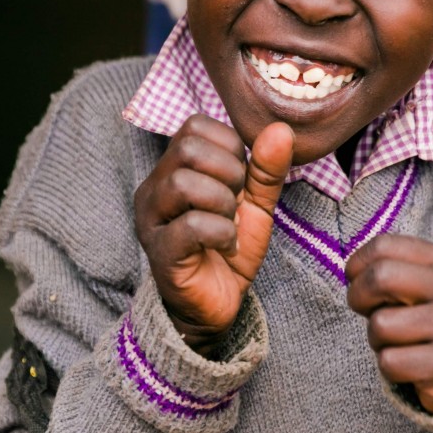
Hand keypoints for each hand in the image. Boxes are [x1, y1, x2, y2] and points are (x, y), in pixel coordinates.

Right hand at [135, 115, 293, 356]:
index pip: (195, 126)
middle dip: (228, 171)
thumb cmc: (228, 248)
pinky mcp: (160, 252)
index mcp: (172, 169)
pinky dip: (222, 233)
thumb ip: (266, 167)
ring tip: (230, 224)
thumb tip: (280, 129)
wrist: (215, 306)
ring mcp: (152, 220)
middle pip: (187, 148)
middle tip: (236, 201)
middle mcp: (153, 189)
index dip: (229, 146)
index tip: (240, 179)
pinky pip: (192, 226)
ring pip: (184, 183)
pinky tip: (227, 246)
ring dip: (224, 203)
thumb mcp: (256, 203)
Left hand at [345, 234, 432, 413]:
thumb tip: (352, 271)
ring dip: (377, 340)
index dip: (357, 266)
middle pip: (380, 276)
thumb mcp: (422, 285)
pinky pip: (390, 362)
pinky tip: (410, 367)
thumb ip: (392, 269)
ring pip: (380, 324)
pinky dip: (390, 369)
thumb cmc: (432, 322)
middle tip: (365, 310)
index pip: (384, 246)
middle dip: (358, 297)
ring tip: (399, 343)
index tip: (356, 281)